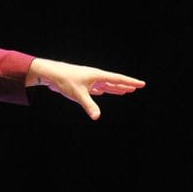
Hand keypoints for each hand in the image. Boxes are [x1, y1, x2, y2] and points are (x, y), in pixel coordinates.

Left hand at [26, 58, 145, 119]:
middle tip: (137, 87)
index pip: (118, 79)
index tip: (141, 84)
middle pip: (114, 81)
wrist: (51, 74)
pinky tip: (104, 92)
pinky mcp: (82, 84)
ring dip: (115, 88)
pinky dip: (103, 90)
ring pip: (106, 85)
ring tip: (125, 90)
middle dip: (125, 85)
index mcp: (97, 76)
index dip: (130, 82)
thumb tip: (97, 117)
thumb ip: (89, 105)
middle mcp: (95, 76)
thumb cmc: (65, 80)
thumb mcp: (78, 94)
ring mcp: (89, 80)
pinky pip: (96, 88)